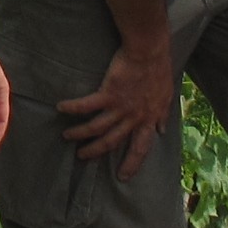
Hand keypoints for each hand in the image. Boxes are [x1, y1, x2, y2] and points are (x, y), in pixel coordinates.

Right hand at [60, 41, 178, 174]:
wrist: (149, 51)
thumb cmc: (158, 70)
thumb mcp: (166, 96)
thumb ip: (162, 115)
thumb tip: (161, 130)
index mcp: (148, 119)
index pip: (141, 148)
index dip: (132, 164)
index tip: (123, 176)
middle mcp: (134, 117)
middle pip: (113, 141)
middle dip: (97, 152)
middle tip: (83, 158)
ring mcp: (121, 107)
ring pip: (98, 128)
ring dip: (81, 134)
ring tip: (68, 136)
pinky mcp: (108, 94)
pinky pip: (87, 106)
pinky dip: (73, 107)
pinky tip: (61, 107)